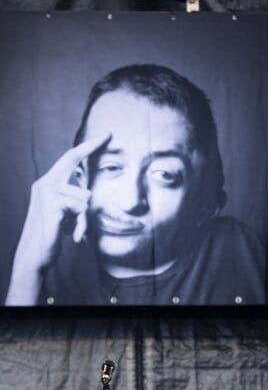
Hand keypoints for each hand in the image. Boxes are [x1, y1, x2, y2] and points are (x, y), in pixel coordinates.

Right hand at [5, 134, 110, 304]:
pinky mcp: (53, 205)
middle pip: (72, 158)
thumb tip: (88, 192)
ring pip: (85, 196)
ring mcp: (47, 193)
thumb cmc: (52, 236)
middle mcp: (44, 183)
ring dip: (84, 217)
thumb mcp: (64, 214)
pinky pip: (82, 208)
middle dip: (92, 145)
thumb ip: (72, 199)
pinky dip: (80, 224)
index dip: (87, 147)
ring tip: (71, 229)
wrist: (34, 255)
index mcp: (47, 184)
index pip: (69, 159)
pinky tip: (69, 233)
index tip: (105, 136)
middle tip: (110, 134)